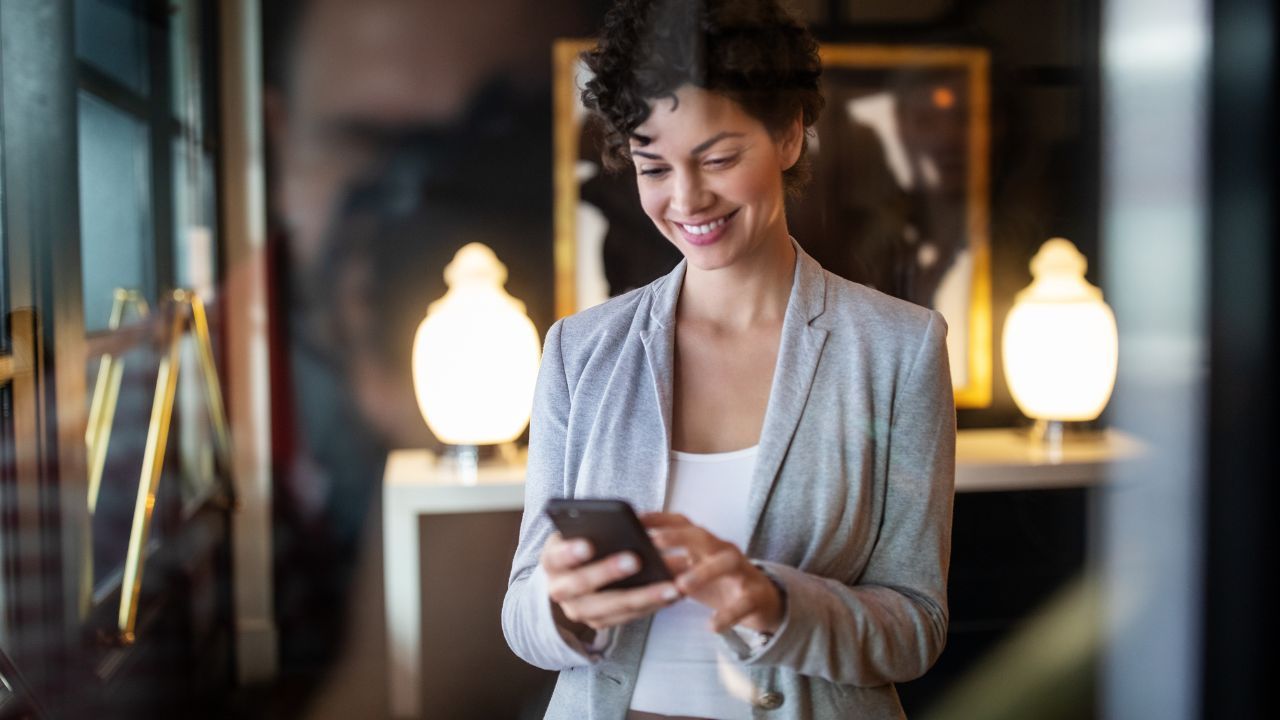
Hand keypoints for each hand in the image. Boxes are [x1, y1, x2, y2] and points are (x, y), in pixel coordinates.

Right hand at [538, 532, 682, 635]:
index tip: (588, 545)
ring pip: (610, 607)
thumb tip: (623, 520)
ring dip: (643, 597)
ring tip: (671, 585)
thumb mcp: (576, 530)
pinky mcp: (600, 622)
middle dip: (608, 573)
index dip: (570, 553)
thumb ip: (592, 526)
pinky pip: (628, 617)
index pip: (556, 557)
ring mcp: (579, 610)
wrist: (569, 575)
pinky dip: (652, 605)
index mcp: (551, 562)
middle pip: (582, 586)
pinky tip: (674, 592)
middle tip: (636, 560)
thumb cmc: (579, 541)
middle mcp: (559, 591)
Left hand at [642, 512, 783, 634]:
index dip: (660, 519)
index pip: (682, 524)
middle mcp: (723, 550)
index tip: (637, 519)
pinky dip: (727, 615)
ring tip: (681, 585)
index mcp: (705, 544)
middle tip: (655, 542)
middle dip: (678, 537)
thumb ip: (670, 564)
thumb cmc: (718, 583)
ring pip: (726, 563)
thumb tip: (632, 562)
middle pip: (702, 536)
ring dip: (703, 572)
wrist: (761, 602)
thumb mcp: (693, 570)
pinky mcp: (754, 595)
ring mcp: (741, 571)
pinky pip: (742, 603)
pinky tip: (712, 626)